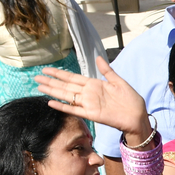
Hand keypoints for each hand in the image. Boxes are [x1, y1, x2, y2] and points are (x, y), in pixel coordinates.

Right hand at [35, 56, 150, 143]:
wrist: (138, 116)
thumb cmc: (131, 100)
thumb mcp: (119, 81)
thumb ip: (107, 71)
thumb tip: (98, 58)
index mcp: (94, 84)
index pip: (72, 77)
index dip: (59, 74)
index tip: (46, 70)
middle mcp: (89, 94)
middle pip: (65, 86)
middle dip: (51, 82)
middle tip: (36, 78)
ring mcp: (89, 104)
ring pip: (67, 96)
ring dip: (53, 91)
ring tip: (40, 87)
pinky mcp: (92, 114)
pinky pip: (75, 110)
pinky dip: (63, 106)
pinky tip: (52, 102)